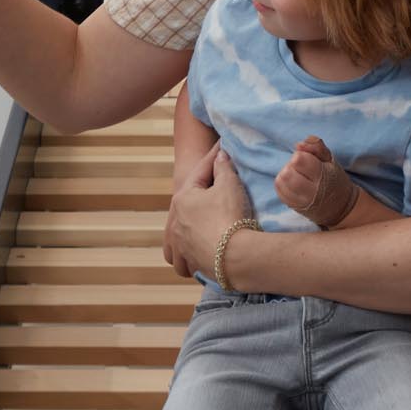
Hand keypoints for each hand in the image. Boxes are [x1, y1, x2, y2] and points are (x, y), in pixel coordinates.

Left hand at [160, 142, 218, 277]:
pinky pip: (188, 254)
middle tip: (216, 186)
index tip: (222, 147)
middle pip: (189, 203)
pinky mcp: (190, 261)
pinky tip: (203, 249)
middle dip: (201, 194)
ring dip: (190, 228)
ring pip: (182, 233)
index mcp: (182, 199)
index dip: (214, 159)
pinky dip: (193, 250)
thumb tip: (220, 155)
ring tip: (204, 226)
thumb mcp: (229, 185)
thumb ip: (223, 167)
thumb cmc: (230, 216)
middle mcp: (176, 222)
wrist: (234, 256)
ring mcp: (181, 244)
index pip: (200, 173)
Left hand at [275, 134, 358, 228]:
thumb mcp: (330, 159)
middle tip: (301, 169)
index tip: (308, 160)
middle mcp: (311, 192)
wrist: (340, 206)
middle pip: (287, 173)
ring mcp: (301, 201)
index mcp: (322, 177)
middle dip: (291, 166)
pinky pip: (279, 192)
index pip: (299, 160)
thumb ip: (316, 146)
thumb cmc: (334, 179)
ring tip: (297, 175)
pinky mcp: (293, 206)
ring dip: (285, 174)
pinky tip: (292, 183)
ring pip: (280, 182)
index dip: (300, 155)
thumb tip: (299, 145)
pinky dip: (283, 184)